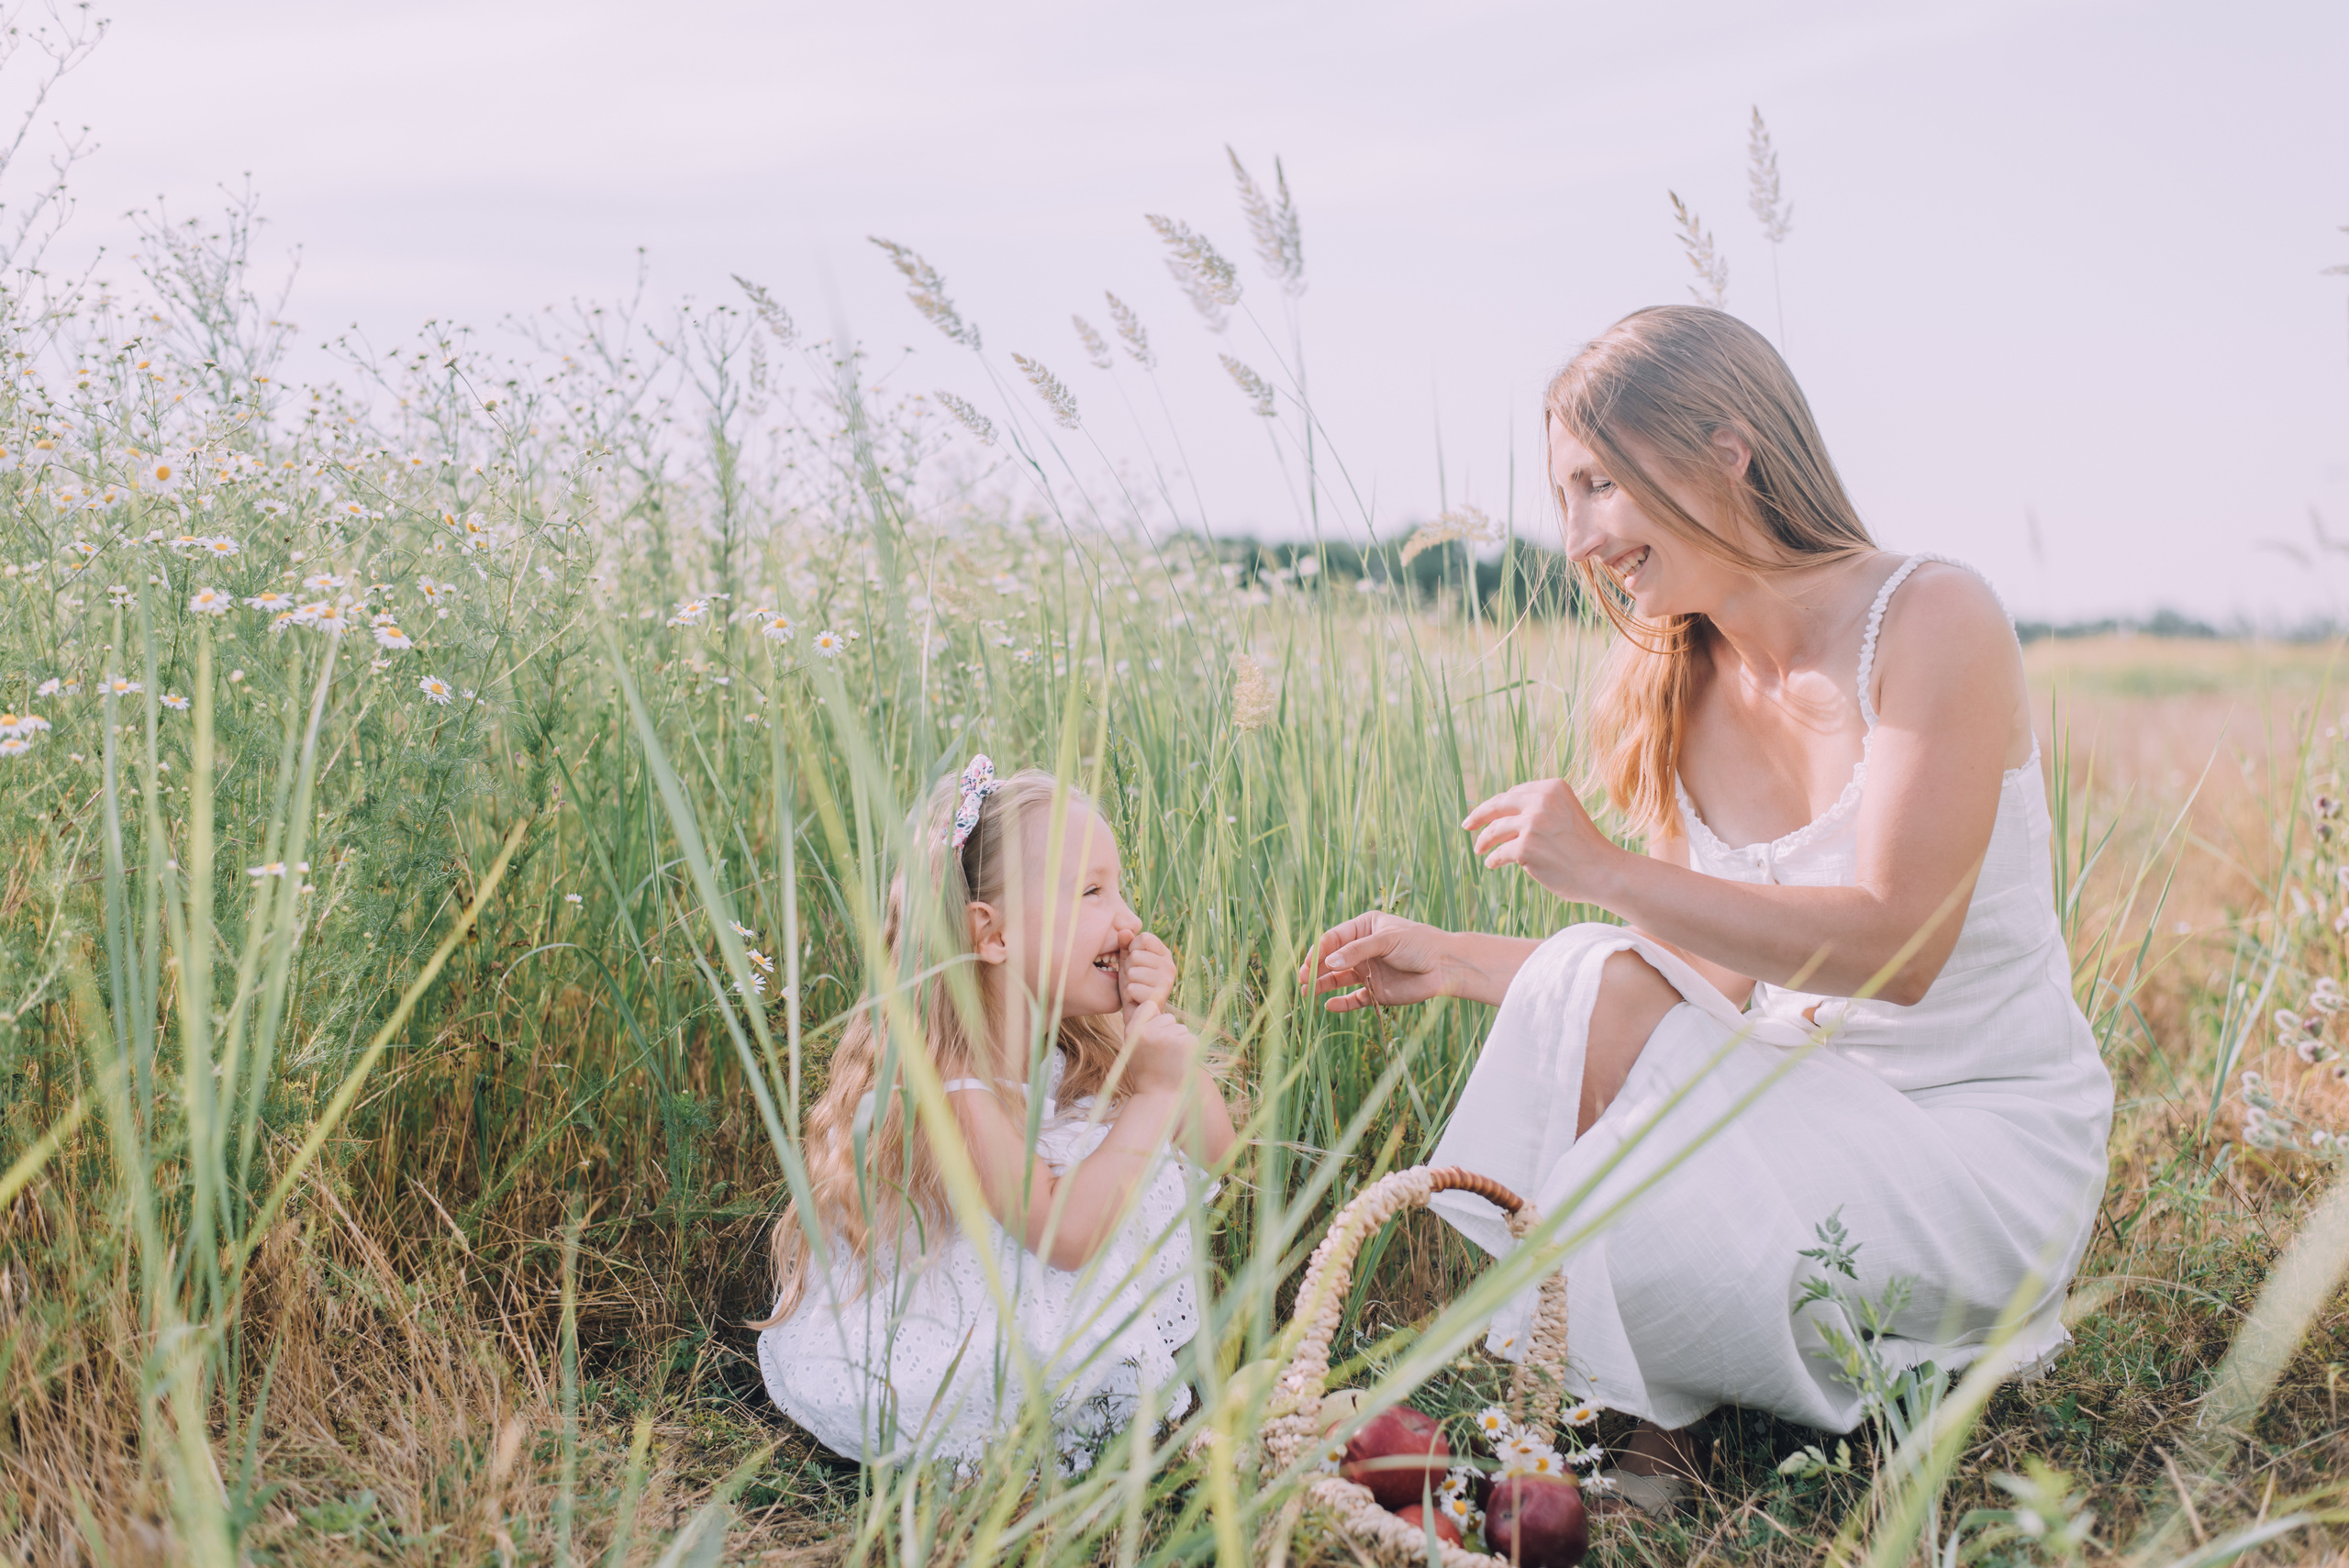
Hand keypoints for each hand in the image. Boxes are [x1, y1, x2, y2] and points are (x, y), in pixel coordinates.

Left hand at [1120, 930, 1176, 1034]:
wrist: (1138, 1014)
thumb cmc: (1133, 984)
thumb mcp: (1128, 961)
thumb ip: (1126, 944)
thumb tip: (1124, 931)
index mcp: (1165, 955)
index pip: (1144, 938)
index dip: (1132, 949)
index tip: (1134, 962)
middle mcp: (1170, 966)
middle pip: (1136, 955)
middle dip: (1128, 968)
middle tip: (1135, 980)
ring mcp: (1167, 982)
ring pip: (1132, 971)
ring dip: (1128, 982)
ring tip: (1136, 989)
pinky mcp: (1159, 997)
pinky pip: (1132, 988)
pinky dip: (1129, 995)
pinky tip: (1137, 999)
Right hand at [1123, 1008, 1198, 1093]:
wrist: (1159, 1098)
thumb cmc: (1146, 1073)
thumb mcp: (1133, 1048)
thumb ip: (1141, 1026)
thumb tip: (1154, 1003)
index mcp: (1133, 1030)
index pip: (1149, 1006)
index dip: (1154, 1019)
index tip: (1153, 1037)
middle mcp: (1150, 1031)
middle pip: (1168, 1017)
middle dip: (1169, 1031)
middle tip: (1162, 1055)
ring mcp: (1169, 1037)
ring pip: (1181, 1028)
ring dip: (1179, 1042)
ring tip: (1170, 1061)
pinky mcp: (1186, 1044)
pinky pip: (1191, 1038)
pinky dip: (1189, 1050)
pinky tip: (1179, 1064)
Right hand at [1298, 912, 1451, 1011]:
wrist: (1446, 966)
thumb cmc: (1419, 943)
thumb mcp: (1387, 939)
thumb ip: (1357, 951)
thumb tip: (1328, 963)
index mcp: (1364, 928)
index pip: (1334, 938)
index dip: (1319, 951)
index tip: (1310, 964)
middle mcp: (1363, 950)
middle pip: (1332, 959)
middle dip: (1316, 969)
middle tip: (1303, 980)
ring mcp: (1369, 971)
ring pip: (1338, 979)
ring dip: (1323, 985)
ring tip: (1307, 993)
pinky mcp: (1376, 992)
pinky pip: (1353, 999)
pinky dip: (1341, 1003)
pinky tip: (1329, 1005)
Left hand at [1462, 778, 1621, 901]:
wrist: (1604, 871)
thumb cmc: (1585, 847)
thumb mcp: (1564, 814)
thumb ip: (1538, 809)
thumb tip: (1497, 817)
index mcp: (1552, 787)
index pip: (1514, 793)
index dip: (1498, 804)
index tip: (1485, 812)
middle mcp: (1541, 800)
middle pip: (1498, 805)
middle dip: (1478, 814)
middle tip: (1466, 824)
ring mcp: (1532, 823)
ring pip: (1495, 830)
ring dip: (1484, 841)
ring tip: (1479, 849)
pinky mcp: (1525, 847)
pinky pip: (1499, 853)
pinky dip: (1493, 860)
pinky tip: (1492, 864)